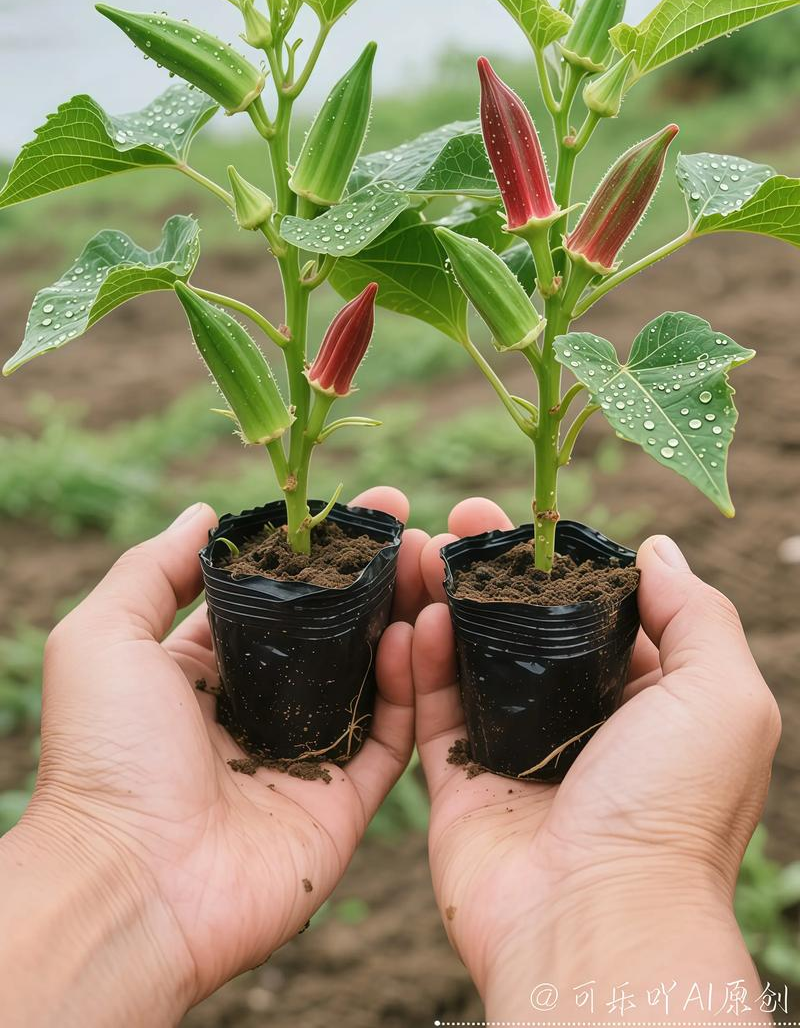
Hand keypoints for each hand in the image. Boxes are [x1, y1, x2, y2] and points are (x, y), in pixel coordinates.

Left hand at [0, 489, 427, 1025]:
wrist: (130, 885)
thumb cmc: (105, 754)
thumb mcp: (103, 638)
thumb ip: (153, 570)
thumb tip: (203, 513)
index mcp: (206, 669)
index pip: (277, 593)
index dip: (319, 548)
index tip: (362, 503)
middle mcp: (260, 708)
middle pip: (336, 627)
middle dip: (378, 574)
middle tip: (416, 527)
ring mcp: (306, 756)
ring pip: (374, 674)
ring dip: (407, 618)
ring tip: (434, 564)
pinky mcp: (343, 804)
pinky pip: (394, 737)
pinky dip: (413, 685)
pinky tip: (422, 631)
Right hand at [414, 499, 780, 1017]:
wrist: (595, 924)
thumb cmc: (673, 808)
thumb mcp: (722, 695)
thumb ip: (696, 612)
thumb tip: (656, 548)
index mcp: (649, 702)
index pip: (599, 609)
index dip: (562, 559)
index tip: (525, 516)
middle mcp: (583, 724)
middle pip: (528, 625)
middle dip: (494, 569)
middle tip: (460, 520)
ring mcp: (518, 753)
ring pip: (473, 658)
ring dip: (447, 600)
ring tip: (423, 550)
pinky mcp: (461, 783)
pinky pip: (430, 710)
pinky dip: (418, 661)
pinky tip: (413, 616)